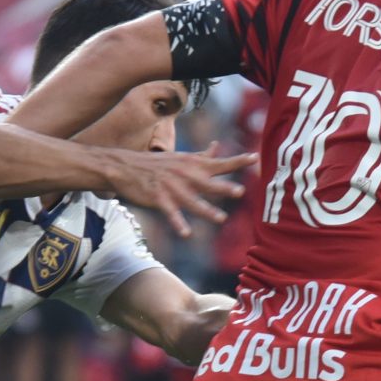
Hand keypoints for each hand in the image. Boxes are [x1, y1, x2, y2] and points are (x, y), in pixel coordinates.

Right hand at [102, 147, 253, 239]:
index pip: (220, 163)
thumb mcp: (181, 158)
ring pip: (192, 201)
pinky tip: (186, 234)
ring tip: (220, 218)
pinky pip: (171, 213)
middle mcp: (185, 175)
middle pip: (208, 182)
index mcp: (193, 164)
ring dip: (207, 210)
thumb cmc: (156, 164)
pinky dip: (178, 223)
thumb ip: (202, 156)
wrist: (125, 166)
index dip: (238, 160)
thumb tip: (218, 146)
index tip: (256, 157)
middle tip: (240, 191)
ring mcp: (172, 188)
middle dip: (223, 187)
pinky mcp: (159, 199)